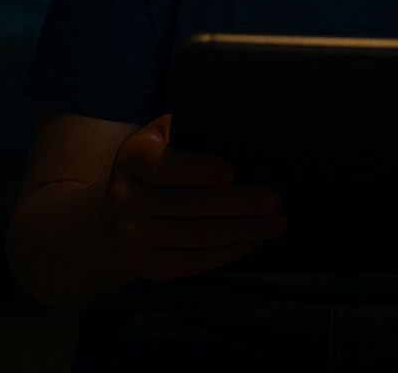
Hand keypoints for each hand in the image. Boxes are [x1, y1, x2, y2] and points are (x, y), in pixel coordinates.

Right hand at [104, 113, 287, 282]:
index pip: (162, 166)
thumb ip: (194, 131)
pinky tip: (254, 239)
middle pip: (188, 205)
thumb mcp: (166, 137)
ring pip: (197, 237)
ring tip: (276, 222)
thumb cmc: (163, 160)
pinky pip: (195, 261)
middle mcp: (125, 199)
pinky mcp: (149, 267)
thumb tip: (246, 130)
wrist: (120, 210)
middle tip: (275, 199)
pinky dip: (229, 251)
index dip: (196, 170)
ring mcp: (133, 238)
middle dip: (238, 203)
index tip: (232, 170)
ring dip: (243, 230)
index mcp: (132, 158)